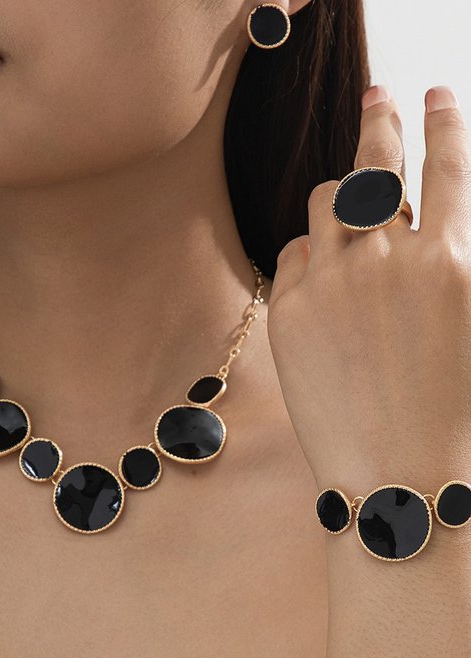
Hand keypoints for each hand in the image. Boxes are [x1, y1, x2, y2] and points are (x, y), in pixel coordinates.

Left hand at [267, 85, 470, 494]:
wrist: (395, 477)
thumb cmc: (448, 414)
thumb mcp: (463, 322)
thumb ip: (442, 262)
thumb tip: (414, 223)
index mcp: (453, 263)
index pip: (449, 168)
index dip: (442, 123)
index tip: (432, 93)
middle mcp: (392, 260)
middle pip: (378, 165)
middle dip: (381, 120)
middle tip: (380, 95)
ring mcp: (335, 281)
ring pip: (327, 201)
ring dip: (339, 200)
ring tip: (348, 212)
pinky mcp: (290, 307)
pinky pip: (296, 252)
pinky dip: (311, 255)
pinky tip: (322, 278)